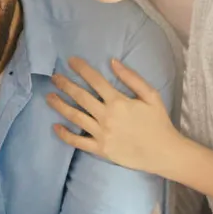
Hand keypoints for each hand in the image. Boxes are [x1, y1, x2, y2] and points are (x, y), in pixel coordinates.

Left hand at [48, 57, 184, 176]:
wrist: (164, 152)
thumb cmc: (158, 122)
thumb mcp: (151, 95)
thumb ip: (132, 78)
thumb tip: (113, 62)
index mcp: (118, 101)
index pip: (95, 80)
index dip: (81, 69)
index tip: (70, 61)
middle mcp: (106, 116)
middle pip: (80, 97)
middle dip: (65, 85)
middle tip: (54, 77)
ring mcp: (101, 134)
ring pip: (74, 117)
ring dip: (59, 105)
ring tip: (48, 97)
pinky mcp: (100, 149)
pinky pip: (78, 141)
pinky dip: (65, 134)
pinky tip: (55, 126)